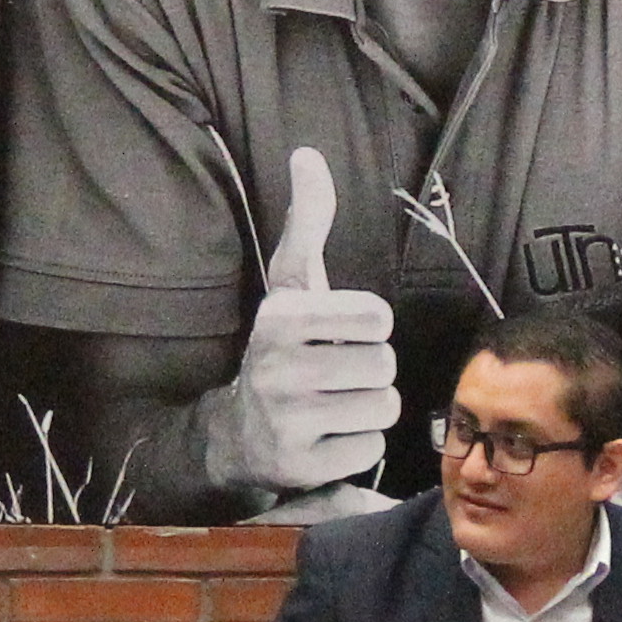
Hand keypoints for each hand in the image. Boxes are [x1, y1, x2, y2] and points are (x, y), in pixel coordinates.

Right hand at [196, 147, 395, 502]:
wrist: (236, 431)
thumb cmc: (282, 349)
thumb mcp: (291, 285)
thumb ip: (307, 222)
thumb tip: (307, 154)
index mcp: (280, 318)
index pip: (377, 319)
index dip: (369, 328)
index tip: (341, 335)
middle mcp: (277, 367)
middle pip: (384, 364)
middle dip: (370, 369)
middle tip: (338, 375)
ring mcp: (286, 421)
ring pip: (383, 406)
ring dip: (368, 406)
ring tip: (335, 404)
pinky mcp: (300, 466)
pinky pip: (370, 448)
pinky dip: (357, 444)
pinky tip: (328, 437)